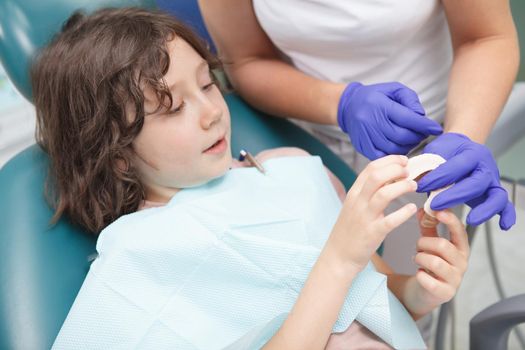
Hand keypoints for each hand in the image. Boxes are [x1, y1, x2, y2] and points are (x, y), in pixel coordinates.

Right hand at [327, 155, 417, 271]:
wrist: (338, 256)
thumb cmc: (350, 231)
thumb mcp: (354, 206)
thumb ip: (368, 192)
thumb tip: (390, 177)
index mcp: (354, 193)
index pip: (371, 168)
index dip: (390, 161)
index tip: (403, 160)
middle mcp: (358, 202)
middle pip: (376, 176)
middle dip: (396, 169)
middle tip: (410, 171)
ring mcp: (364, 217)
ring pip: (383, 194)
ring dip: (402, 187)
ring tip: (414, 186)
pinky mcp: (372, 233)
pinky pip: (390, 220)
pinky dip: (403, 213)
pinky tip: (412, 208)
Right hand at [337, 82, 442, 159]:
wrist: (349, 106)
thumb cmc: (375, 96)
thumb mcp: (394, 89)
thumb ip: (410, 100)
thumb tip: (421, 116)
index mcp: (380, 105)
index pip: (407, 118)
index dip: (424, 125)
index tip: (436, 129)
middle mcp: (370, 121)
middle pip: (401, 136)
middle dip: (417, 137)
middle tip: (422, 134)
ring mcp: (365, 136)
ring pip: (393, 148)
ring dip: (408, 146)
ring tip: (411, 140)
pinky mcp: (362, 146)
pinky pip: (382, 156)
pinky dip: (394, 154)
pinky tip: (400, 147)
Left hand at [411, 209, 468, 310]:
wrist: (427, 291)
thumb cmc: (431, 262)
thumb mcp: (430, 242)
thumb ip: (428, 226)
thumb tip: (423, 208)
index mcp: (460, 248)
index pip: (460, 231)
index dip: (450, 220)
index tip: (438, 211)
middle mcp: (462, 263)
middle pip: (443, 245)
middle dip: (424, 242)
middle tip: (418, 246)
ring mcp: (455, 279)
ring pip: (435, 262)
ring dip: (420, 258)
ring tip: (417, 259)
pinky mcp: (446, 293)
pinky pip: (429, 280)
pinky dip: (420, 275)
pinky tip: (420, 274)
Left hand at [417, 132, 515, 229]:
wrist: (460, 146)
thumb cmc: (446, 151)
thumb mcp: (434, 151)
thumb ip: (427, 164)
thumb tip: (413, 180)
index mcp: (471, 153)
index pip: (457, 166)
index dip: (438, 178)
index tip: (420, 186)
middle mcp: (485, 167)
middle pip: (476, 184)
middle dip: (454, 196)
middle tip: (435, 205)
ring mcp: (492, 181)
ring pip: (496, 196)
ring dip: (485, 210)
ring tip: (471, 220)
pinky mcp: (494, 193)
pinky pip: (505, 205)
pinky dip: (507, 216)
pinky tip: (502, 226)